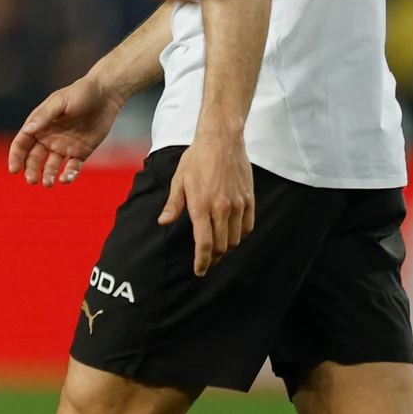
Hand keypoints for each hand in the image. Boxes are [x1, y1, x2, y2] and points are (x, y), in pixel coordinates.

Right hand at [8, 77, 122, 186]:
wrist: (105, 94)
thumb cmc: (79, 93)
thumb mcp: (59, 102)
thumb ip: (43, 116)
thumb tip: (26, 130)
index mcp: (39, 125)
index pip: (22, 143)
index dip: (16, 157)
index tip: (14, 170)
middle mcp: (49, 138)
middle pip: (34, 158)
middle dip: (31, 170)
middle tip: (32, 180)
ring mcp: (64, 147)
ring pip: (51, 166)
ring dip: (47, 175)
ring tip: (48, 183)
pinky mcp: (81, 153)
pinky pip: (72, 168)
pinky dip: (68, 175)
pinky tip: (65, 179)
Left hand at [159, 134, 255, 275]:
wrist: (221, 141)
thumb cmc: (196, 159)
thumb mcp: (179, 180)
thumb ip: (174, 205)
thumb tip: (163, 222)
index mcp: (202, 206)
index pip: (204, 243)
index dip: (201, 261)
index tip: (199, 271)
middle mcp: (222, 209)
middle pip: (221, 246)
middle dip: (212, 258)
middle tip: (206, 262)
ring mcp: (238, 205)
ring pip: (235, 239)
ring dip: (227, 248)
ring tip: (217, 250)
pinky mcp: (249, 200)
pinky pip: (248, 227)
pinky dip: (240, 236)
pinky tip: (233, 235)